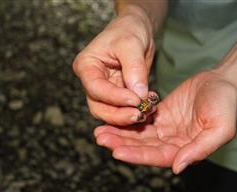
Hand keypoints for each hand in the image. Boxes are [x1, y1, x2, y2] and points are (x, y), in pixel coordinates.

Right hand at [72, 7, 154, 124]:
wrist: (136, 29)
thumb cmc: (128, 30)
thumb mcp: (131, 44)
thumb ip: (134, 69)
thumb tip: (139, 95)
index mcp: (86, 66)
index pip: (96, 88)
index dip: (115, 97)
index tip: (136, 100)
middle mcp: (91, 81)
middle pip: (99, 107)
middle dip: (119, 115)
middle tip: (141, 114)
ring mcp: (104, 90)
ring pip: (110, 113)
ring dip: (128, 116)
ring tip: (148, 112)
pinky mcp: (118, 95)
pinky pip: (123, 109)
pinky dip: (135, 112)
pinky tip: (150, 108)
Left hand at [94, 71, 236, 173]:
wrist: (221, 81)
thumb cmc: (225, 103)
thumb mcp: (220, 127)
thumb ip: (200, 149)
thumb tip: (177, 167)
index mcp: (186, 150)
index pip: (158, 156)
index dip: (138, 155)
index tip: (117, 152)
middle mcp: (173, 143)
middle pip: (143, 147)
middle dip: (122, 144)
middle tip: (101, 139)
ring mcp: (166, 129)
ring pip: (139, 135)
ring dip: (120, 134)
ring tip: (100, 131)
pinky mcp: (160, 115)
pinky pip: (141, 120)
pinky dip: (127, 121)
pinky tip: (112, 119)